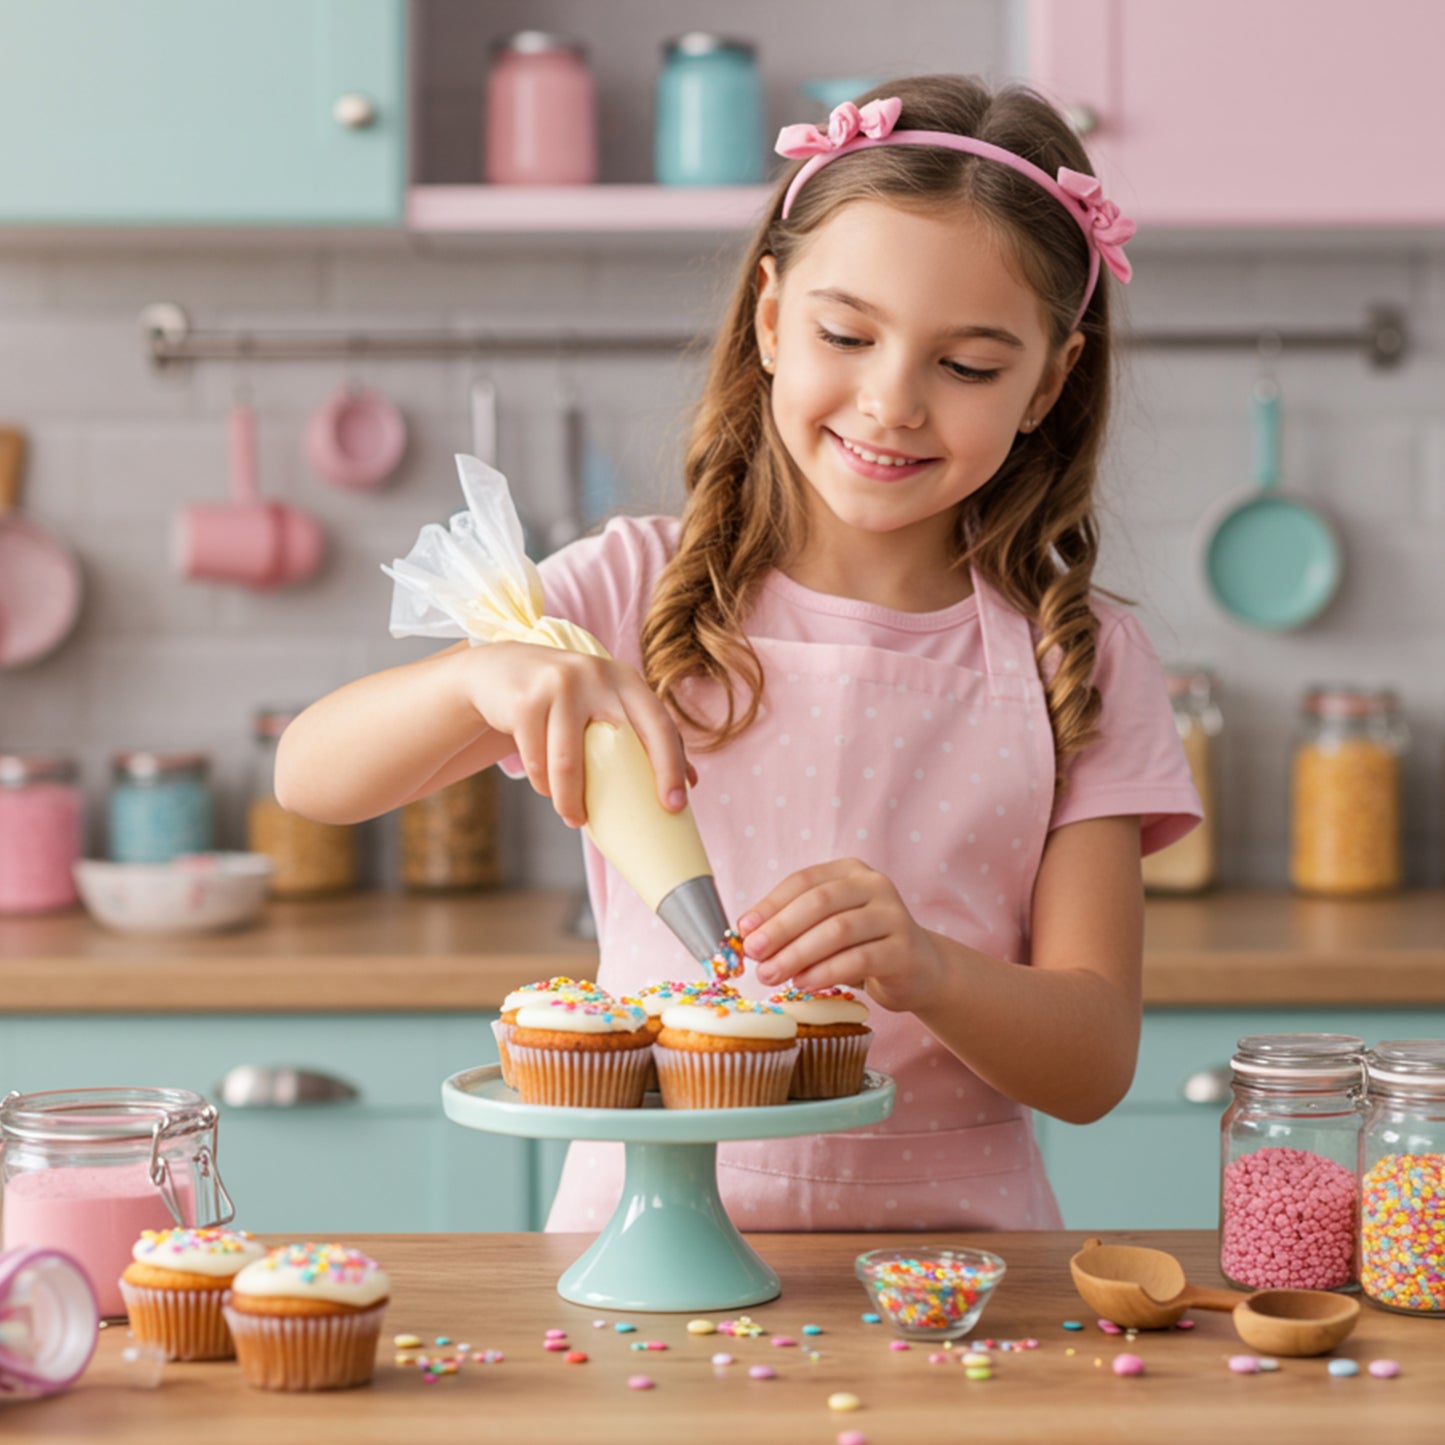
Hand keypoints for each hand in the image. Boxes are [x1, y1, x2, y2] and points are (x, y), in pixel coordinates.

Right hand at [455, 641, 693, 828]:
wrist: (500, 670)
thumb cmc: (565, 698)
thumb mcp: (605, 702)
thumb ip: (644, 732)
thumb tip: (692, 781)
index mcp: (625, 680)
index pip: (660, 724)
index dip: (672, 765)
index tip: (676, 804)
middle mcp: (597, 675)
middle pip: (620, 741)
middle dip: (626, 789)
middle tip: (630, 823)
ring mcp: (559, 684)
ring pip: (568, 762)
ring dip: (570, 800)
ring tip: (574, 817)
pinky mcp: (525, 700)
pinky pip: (536, 761)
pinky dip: (542, 784)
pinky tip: (546, 788)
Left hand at [738, 858, 945, 1012]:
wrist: (919, 969)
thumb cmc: (862, 944)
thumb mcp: (829, 925)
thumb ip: (794, 925)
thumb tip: (746, 936)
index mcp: (850, 871)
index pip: (804, 881)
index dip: (770, 904)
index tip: (743, 930)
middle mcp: (875, 885)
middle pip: (819, 902)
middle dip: (780, 930)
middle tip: (754, 955)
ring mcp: (893, 915)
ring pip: (838, 930)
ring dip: (797, 954)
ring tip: (771, 975)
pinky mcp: (904, 949)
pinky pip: (859, 959)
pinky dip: (825, 972)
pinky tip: (803, 983)